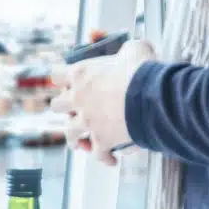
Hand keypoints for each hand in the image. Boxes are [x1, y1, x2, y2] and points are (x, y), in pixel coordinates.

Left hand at [51, 39, 156, 164]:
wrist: (152, 97)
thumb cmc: (142, 70)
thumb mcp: (135, 48)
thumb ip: (127, 50)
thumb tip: (133, 50)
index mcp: (81, 74)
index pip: (56, 76)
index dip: (62, 79)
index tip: (67, 82)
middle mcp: (79, 99)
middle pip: (57, 106)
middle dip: (65, 108)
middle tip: (73, 111)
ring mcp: (88, 121)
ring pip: (70, 134)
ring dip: (75, 138)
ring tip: (81, 142)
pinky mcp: (101, 140)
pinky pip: (98, 153)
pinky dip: (104, 157)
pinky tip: (110, 159)